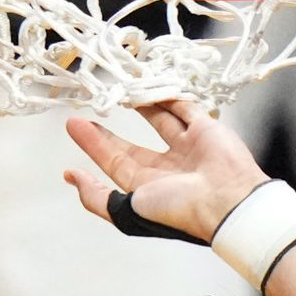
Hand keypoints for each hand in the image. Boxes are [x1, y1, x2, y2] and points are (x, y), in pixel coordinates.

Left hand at [63, 99, 268, 240]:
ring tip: (122, 88)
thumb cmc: (177, 210)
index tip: (75, 125)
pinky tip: (151, 85)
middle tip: (95, 103)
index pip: (115, 162)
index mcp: (149, 188)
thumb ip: (96, 197)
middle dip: (113, 127)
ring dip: (141, 105)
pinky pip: (185, 108)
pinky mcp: (205, 128)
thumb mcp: (125, 210)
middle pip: (134, 143)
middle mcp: (168, 168)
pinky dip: (169, 97)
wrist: (224, 200)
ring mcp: (187, 148)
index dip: (94, 144)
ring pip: (160, 120)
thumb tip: (71, 178)